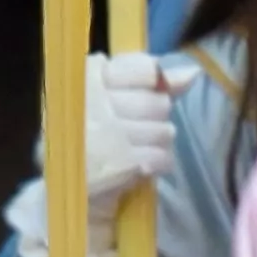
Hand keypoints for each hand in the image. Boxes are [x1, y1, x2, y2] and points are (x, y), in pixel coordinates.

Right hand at [83, 53, 187, 205]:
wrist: (65, 188)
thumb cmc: (89, 138)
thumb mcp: (110, 99)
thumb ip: (150, 83)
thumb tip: (191, 73)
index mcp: (86, 78)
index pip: (143, 69)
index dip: (154, 82)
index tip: (146, 92)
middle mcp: (93, 100)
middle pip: (158, 103)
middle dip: (156, 119)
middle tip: (137, 129)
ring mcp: (105, 133)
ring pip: (164, 131)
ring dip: (157, 143)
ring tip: (137, 148)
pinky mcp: (119, 162)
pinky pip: (161, 157)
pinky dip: (157, 164)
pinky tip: (140, 165)